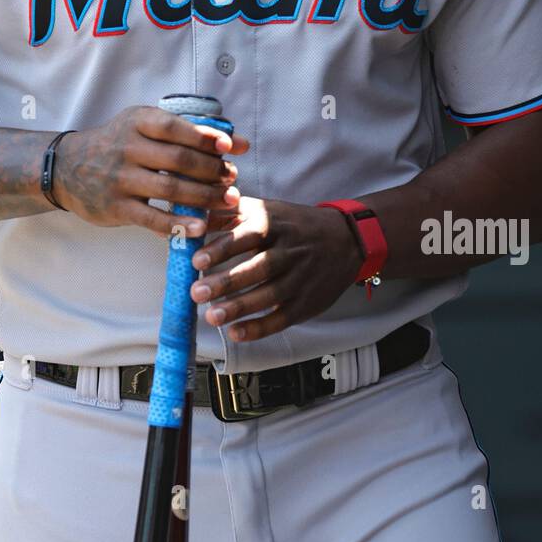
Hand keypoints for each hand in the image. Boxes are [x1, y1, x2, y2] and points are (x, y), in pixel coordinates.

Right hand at [52, 106, 248, 238]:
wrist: (67, 167)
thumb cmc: (118, 143)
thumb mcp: (144, 126)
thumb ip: (188, 131)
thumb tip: (239, 143)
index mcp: (137, 122)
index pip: (174, 128)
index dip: (204, 137)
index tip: (229, 146)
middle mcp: (127, 148)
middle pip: (178, 160)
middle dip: (211, 170)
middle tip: (232, 177)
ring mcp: (121, 179)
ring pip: (170, 189)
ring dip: (205, 196)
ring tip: (228, 200)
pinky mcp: (117, 207)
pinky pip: (153, 218)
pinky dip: (178, 223)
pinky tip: (200, 226)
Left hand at [189, 198, 361, 342]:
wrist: (346, 239)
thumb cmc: (293, 224)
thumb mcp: (267, 209)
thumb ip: (231, 213)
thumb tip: (195, 217)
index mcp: (275, 224)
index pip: (247, 235)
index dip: (222, 248)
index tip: (197, 261)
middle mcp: (290, 251)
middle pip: (259, 267)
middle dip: (227, 281)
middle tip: (196, 293)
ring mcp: (301, 278)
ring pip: (270, 295)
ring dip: (239, 307)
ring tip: (211, 316)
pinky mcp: (307, 302)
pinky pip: (283, 317)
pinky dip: (259, 327)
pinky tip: (236, 332)